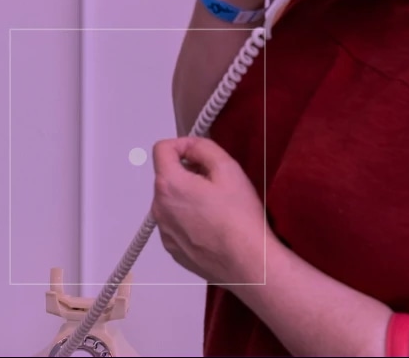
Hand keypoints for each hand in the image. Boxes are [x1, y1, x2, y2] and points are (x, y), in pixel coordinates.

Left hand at [151, 136, 268, 284]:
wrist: (249, 264)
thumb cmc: (240, 217)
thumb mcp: (227, 167)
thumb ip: (203, 147)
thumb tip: (190, 146)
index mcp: (169, 185)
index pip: (161, 149)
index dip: (182, 145)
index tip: (199, 153)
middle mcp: (159, 209)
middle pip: (166, 176)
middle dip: (187, 172)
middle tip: (216, 182)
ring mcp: (164, 232)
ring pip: (171, 200)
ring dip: (187, 196)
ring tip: (216, 207)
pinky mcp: (173, 250)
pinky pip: (175, 223)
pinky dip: (188, 218)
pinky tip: (212, 226)